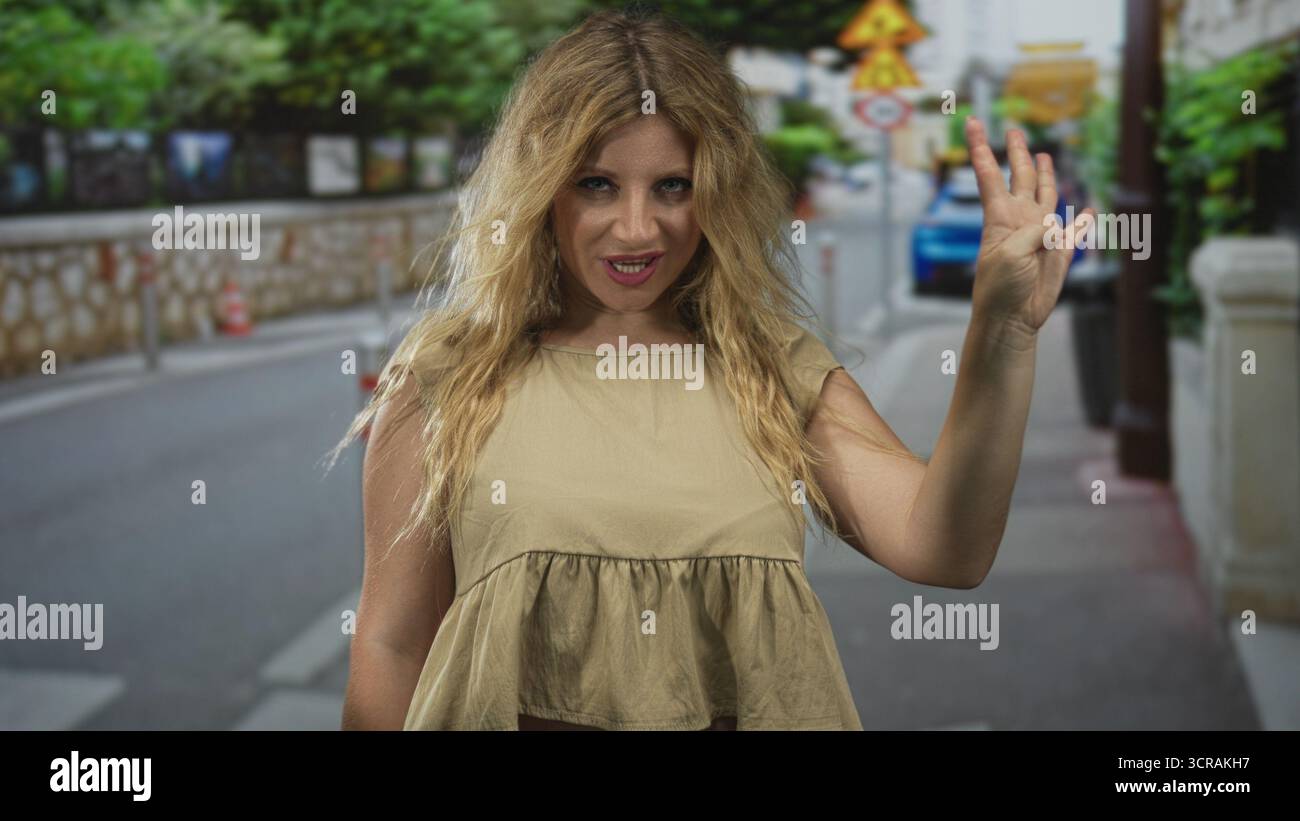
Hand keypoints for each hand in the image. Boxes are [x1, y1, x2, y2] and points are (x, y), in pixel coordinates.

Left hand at [965, 116, 1093, 338]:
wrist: (1012, 318)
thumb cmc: (1000, 287)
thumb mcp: (1010, 255)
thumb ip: (1035, 233)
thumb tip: (1058, 224)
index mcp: (1000, 218)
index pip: (989, 174)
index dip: (981, 148)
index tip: (971, 122)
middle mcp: (1020, 219)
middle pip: (1019, 177)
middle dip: (1017, 153)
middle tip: (1014, 129)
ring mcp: (1041, 234)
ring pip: (1045, 195)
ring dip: (1045, 176)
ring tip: (1043, 156)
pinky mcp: (1062, 251)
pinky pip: (1076, 230)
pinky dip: (1083, 220)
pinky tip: (1087, 209)